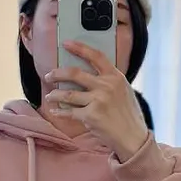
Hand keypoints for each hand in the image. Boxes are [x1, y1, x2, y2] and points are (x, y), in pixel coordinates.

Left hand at [43, 41, 149, 159]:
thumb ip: (109, 81)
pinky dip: (60, 112)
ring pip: (68, 94)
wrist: (132, 137)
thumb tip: (90, 75)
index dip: (79, 48)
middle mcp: (106, 86)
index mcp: (115, 76)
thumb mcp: (124, 91)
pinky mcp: (91, 116)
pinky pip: (70, 112)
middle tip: (49, 75)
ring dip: (55, 95)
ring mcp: (98, 101)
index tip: (66, 44)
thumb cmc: (128, 115)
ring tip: (49, 96)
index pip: (95, 56)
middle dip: (57, 73)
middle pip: (75, 73)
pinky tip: (55, 111)